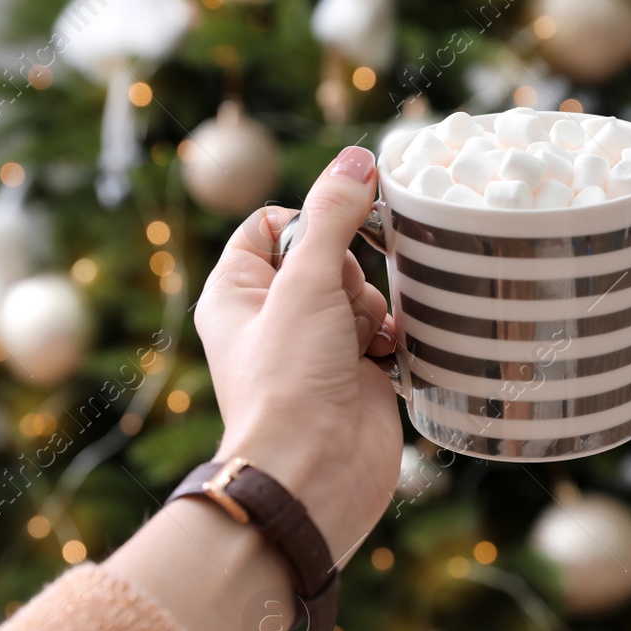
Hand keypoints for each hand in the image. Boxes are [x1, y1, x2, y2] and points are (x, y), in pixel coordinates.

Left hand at [196, 146, 402, 560]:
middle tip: (338, 308)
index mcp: (237, 292)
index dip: (309, 220)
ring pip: (361, 292)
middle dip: (348, 273)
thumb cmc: (289, 383)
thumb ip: (334, 214)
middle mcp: (273, 318)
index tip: (331, 236)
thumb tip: (358, 159)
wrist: (317, 472)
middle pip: (328, 255)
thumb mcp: (306, 282)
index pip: (272, 224)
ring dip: (372, 308)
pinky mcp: (357, 375)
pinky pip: (386, 330)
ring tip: (361, 342)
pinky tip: (388, 354)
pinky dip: (393, 336)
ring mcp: (317, 348)